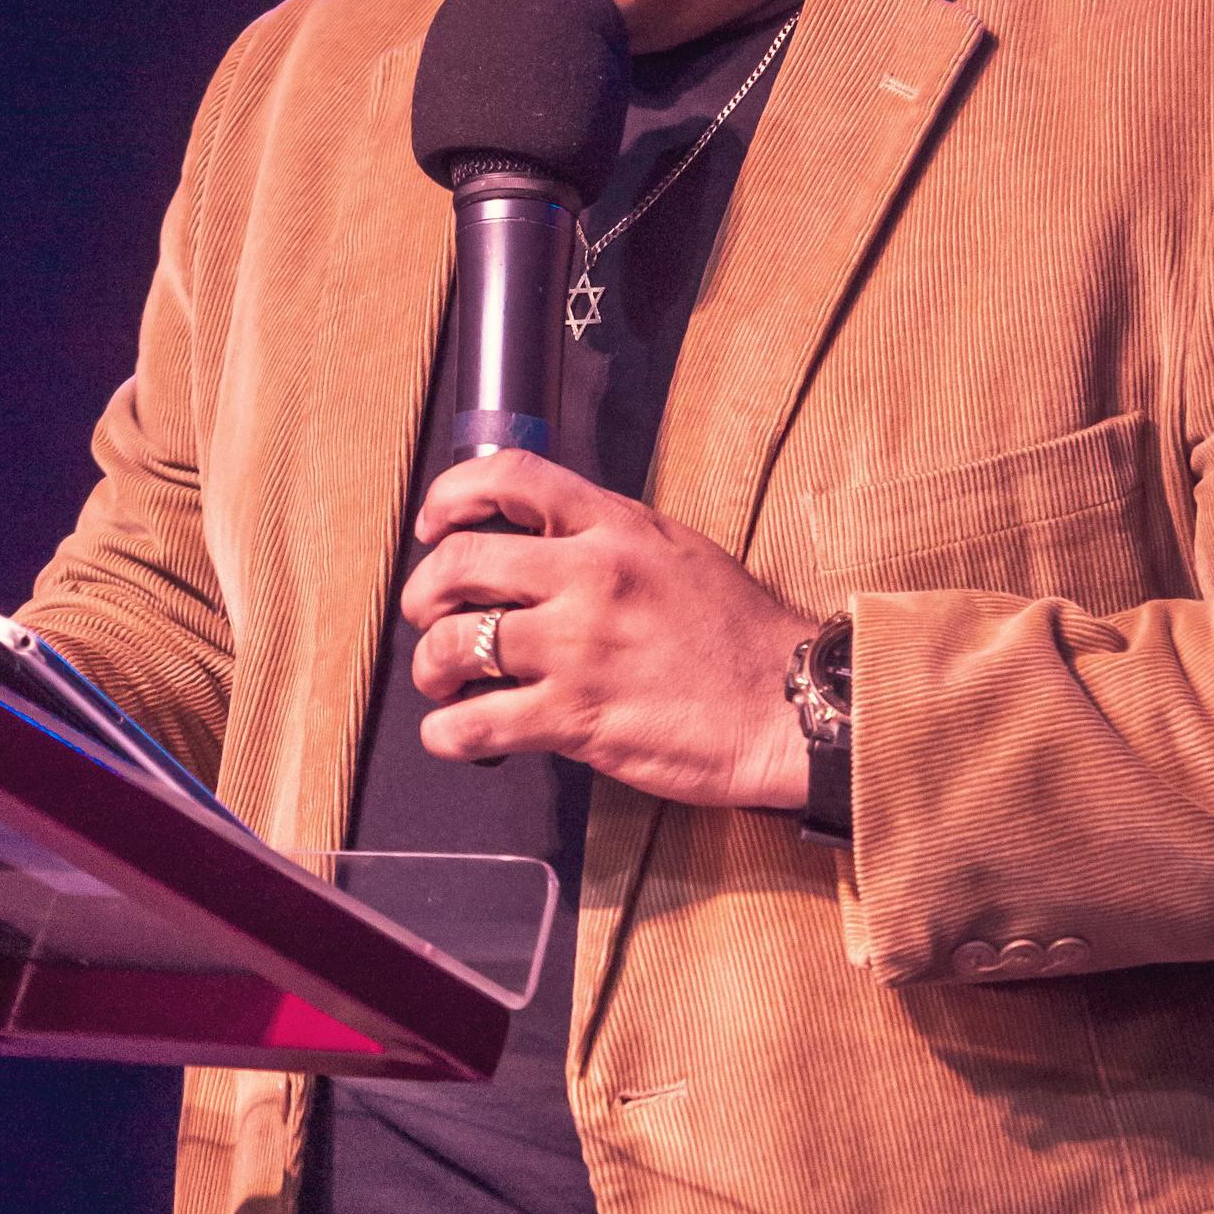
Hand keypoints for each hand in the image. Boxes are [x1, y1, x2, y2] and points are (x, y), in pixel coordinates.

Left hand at [402, 450, 816, 810]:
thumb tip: (537, 536)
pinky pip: (476, 725)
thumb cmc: (737, 633)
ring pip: (455, 646)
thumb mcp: (675, 549)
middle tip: (428, 616)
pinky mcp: (577, 718)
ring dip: (430, 667)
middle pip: (460, 563)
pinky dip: (447, 735)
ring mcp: (580, 649)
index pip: (509, 478)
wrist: (790, 705)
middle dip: (423, 594)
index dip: (450, 498)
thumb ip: (605, 534)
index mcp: (614, 526)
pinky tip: (456, 735)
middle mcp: (590, 577)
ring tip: (441, 681)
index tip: (434, 526)